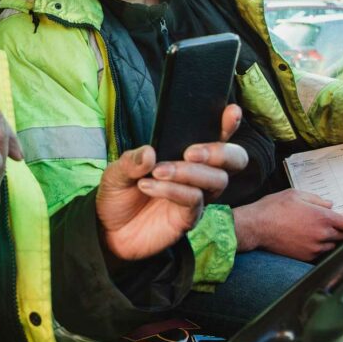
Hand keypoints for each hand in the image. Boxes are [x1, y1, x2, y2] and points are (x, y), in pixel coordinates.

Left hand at [97, 104, 247, 260]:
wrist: (109, 230)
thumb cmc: (119, 195)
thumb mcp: (116, 172)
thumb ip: (130, 160)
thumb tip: (150, 152)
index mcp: (183, 155)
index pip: (214, 137)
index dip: (227, 124)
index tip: (232, 111)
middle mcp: (197, 174)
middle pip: (233, 160)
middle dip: (218, 152)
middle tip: (190, 152)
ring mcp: (196, 196)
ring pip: (216, 180)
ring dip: (188, 172)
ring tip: (157, 172)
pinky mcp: (189, 217)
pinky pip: (194, 200)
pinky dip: (173, 190)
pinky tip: (149, 186)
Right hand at [232, 189, 342, 260]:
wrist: (256, 226)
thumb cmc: (273, 208)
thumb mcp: (295, 194)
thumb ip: (317, 199)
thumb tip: (330, 205)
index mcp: (323, 217)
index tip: (341, 220)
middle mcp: (322, 234)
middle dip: (337, 230)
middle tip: (324, 224)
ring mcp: (315, 248)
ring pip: (331, 246)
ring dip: (327, 240)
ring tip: (312, 232)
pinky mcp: (306, 257)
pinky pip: (319, 253)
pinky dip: (316, 248)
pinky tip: (303, 239)